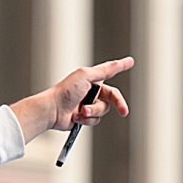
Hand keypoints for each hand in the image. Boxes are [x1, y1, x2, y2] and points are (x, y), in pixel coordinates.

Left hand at [9, 57, 133, 142]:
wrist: (52, 110)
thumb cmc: (64, 91)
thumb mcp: (85, 76)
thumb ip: (104, 70)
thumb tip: (118, 63)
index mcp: (92, 79)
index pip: (110, 72)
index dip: (120, 67)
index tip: (130, 62)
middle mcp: (91, 92)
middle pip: (113, 97)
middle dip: (119, 104)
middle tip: (123, 111)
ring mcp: (88, 105)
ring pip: (103, 110)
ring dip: (93, 111)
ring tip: (81, 111)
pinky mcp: (83, 118)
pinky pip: (94, 120)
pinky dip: (85, 119)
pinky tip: (75, 117)